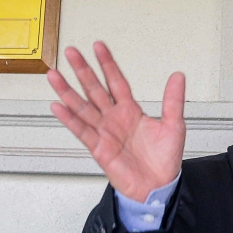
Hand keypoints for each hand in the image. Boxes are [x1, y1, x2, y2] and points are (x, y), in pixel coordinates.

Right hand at [47, 42, 185, 202]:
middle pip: (95, 89)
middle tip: (71, 52)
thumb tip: (178, 76)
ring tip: (54, 75)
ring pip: (82, 107)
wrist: (158, 187)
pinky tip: (57, 106)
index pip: (116, 82)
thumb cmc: (165, 160)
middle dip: (83, 70)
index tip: (98, 46)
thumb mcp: (174, 126)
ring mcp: (104, 132)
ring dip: (67, 91)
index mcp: (131, 111)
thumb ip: (173, 100)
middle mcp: (114, 118)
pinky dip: (69, 119)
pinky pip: (81, 131)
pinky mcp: (99, 148)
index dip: (107, 64)